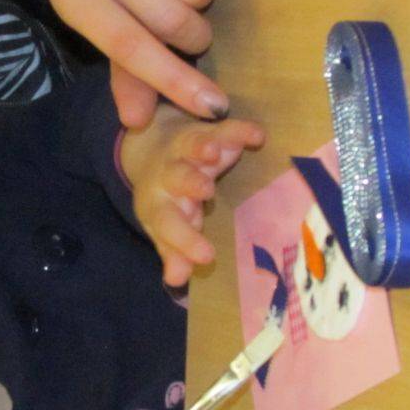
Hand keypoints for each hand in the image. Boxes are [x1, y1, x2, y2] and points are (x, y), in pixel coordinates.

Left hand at [119, 104, 264, 285]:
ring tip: (213, 152)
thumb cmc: (167, 200)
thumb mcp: (165, 227)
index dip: (185, 240)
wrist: (151, 148)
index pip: (169, 224)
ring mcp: (187, 151)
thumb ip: (173, 251)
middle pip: (178, 179)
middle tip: (205, 190)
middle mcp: (170, 176)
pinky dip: (238, 130)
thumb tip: (176, 280)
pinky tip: (257, 135)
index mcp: (161, 205)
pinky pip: (223, 128)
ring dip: (202, 148)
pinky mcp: (207, 131)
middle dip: (190, 183)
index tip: (206, 256)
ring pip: (192, 146)